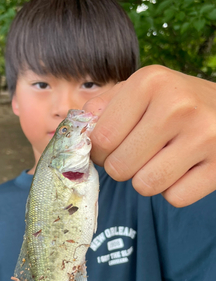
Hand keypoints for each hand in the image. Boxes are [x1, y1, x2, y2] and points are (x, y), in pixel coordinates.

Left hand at [84, 65, 215, 206]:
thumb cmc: (174, 102)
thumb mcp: (140, 90)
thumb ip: (103, 107)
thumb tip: (77, 133)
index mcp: (150, 82)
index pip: (100, 139)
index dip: (99, 151)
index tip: (111, 147)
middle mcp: (178, 106)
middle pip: (119, 167)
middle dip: (122, 167)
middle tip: (139, 154)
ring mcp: (204, 136)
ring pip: (145, 185)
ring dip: (146, 180)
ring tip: (161, 159)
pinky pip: (175, 198)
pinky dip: (173, 190)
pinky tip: (184, 168)